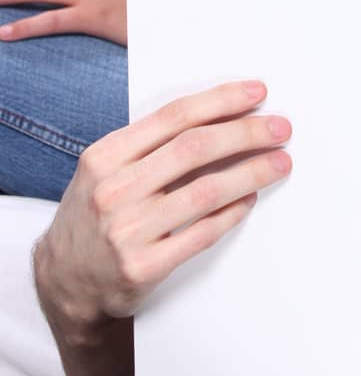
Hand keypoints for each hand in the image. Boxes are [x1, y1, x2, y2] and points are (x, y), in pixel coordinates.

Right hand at [35, 81, 291, 334]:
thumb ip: (150, 145)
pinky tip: (250, 199)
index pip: (174, 116)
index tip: (257, 93)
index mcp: (105, 156)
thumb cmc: (95, 216)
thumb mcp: (105, 171)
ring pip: (205, 191)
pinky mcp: (143, 268)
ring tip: (280, 162)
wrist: (64, 282)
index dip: (221, 101)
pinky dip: (232, 213)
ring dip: (252, 173)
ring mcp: (127, 231)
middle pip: (195, 148)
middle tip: (281, 128)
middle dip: (246, 133)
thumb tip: (221, 116)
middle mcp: (113, 190)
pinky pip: (202, 233)